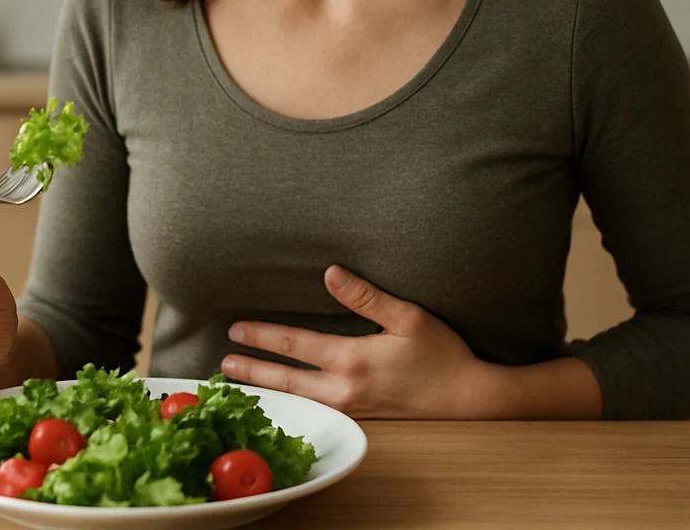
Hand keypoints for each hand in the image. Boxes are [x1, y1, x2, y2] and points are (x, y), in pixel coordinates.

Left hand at [221, 265, 487, 418]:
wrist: (468, 398)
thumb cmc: (442, 354)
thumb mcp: (408, 317)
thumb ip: (366, 296)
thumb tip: (331, 273)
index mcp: (352, 360)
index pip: (295, 345)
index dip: (263, 336)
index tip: (237, 330)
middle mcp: (345, 389)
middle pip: (287, 379)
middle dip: (253, 370)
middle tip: (222, 366)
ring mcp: (352, 407)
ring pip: (299, 398)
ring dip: (269, 389)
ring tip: (243, 383)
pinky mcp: (361, 416)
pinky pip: (316, 408)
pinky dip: (293, 401)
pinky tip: (284, 396)